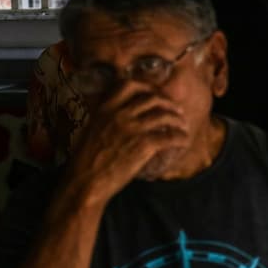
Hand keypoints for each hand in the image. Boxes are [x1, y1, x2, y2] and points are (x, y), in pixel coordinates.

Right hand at [65, 83, 191, 200]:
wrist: (85, 182)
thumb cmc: (85, 161)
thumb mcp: (90, 130)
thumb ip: (105, 119)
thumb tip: (117, 116)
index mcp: (106, 109)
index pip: (130, 85)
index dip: (148, 86)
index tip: (156, 93)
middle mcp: (120, 115)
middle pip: (153, 98)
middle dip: (168, 103)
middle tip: (176, 111)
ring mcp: (133, 129)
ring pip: (165, 116)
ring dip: (178, 120)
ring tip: (182, 126)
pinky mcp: (144, 145)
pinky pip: (170, 137)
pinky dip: (180, 138)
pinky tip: (183, 142)